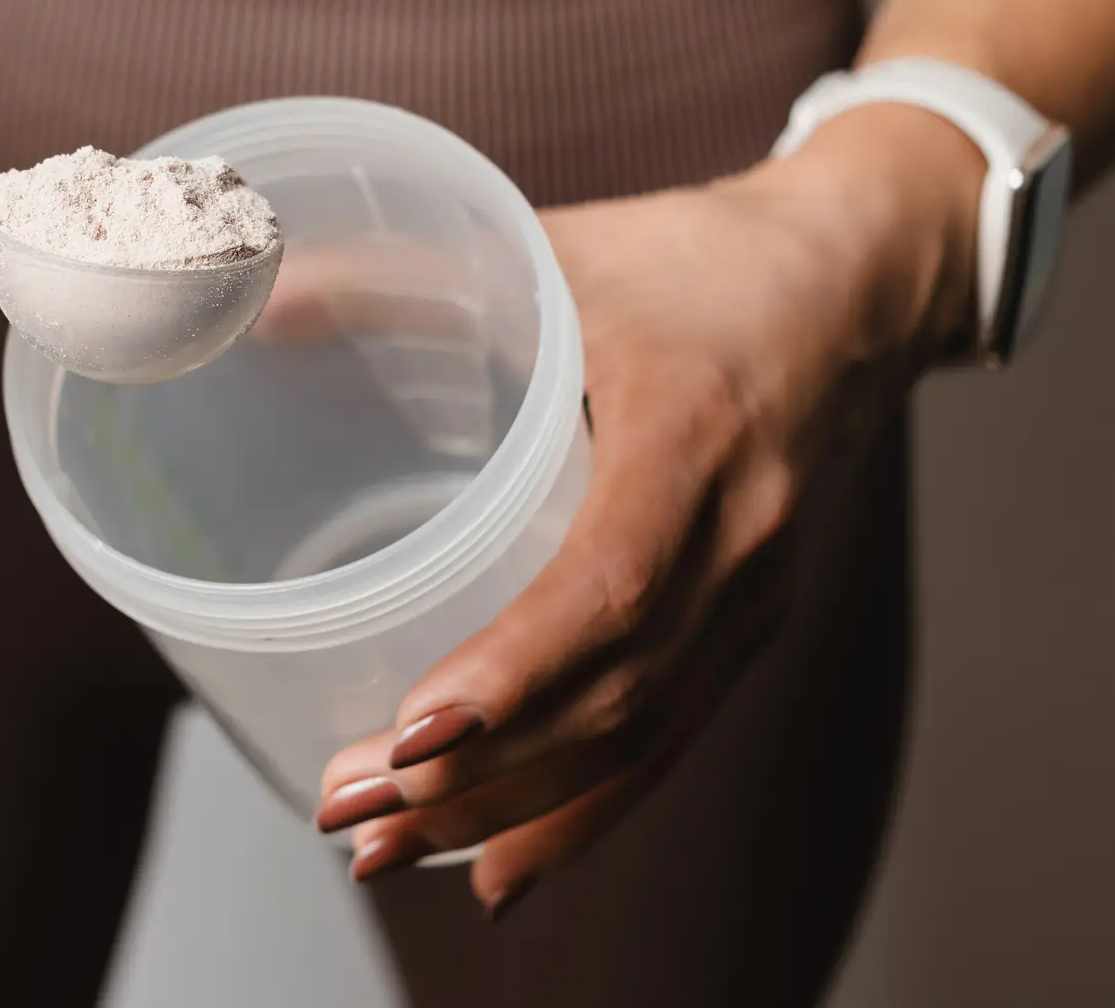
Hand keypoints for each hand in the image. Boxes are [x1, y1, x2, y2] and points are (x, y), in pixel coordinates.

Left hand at [311, 106, 983, 917]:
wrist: (858, 284)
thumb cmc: (696, 259)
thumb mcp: (557, 246)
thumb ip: (404, 271)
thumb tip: (256, 302)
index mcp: (694, 432)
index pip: (612, 581)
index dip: (517, 667)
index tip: (415, 731)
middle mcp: (738, 536)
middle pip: (614, 691)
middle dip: (479, 770)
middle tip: (346, 807)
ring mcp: (754, 596)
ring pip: (637, 736)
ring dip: (511, 807)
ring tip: (383, 848)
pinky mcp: (748, 627)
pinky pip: (668, 741)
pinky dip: (582, 813)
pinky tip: (497, 868)